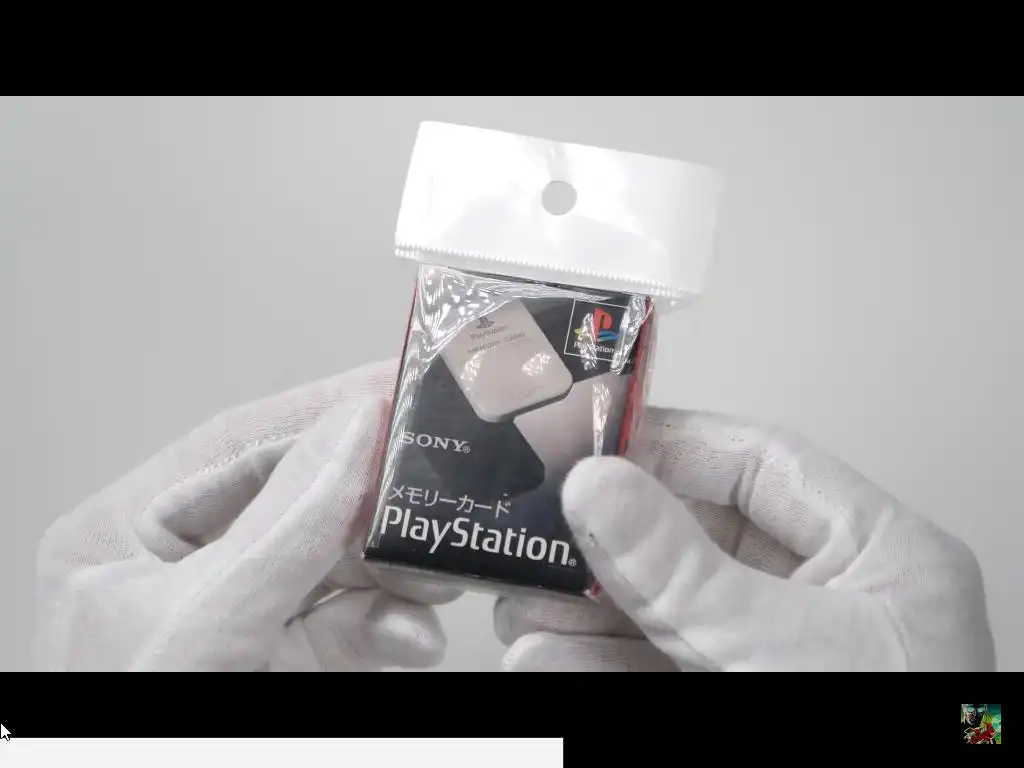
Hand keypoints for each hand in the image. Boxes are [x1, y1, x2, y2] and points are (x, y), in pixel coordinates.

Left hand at [33, 360, 458, 670]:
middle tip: (440, 479)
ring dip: (396, 569)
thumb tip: (353, 428)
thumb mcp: (203, 626)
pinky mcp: (286, 664)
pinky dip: (393, 628)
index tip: (400, 387)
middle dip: (374, 501)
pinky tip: (415, 636)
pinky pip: (354, 627)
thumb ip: (283, 525)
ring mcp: (241, 620)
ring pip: (339, 565)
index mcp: (125, 537)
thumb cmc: (128, 751)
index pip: (239, 446)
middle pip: (301, 501)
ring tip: (439, 565)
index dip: (324, 410)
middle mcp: (183, 570)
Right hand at [495, 408, 996, 671]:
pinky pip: (655, 668)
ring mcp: (777, 659)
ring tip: (521, 611)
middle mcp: (827, 602)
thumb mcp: (780, 654)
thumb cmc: (887, 748)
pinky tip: (545, 660)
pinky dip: (596, 665)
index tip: (586, 449)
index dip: (666, 448)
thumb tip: (598, 488)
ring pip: (664, 609)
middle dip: (606, 546)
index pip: (759, 466)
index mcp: (878, 557)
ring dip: (584, 612)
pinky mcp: (734, 695)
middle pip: (695, 540)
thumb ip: (685, 572)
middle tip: (535, 539)